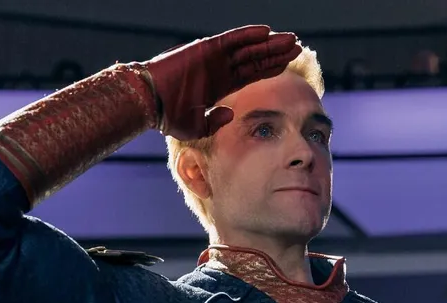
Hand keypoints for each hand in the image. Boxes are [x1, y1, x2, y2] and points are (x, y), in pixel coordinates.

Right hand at [141, 25, 301, 140]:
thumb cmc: (168, 117)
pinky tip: (266, 32)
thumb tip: (232, 114)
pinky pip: (232, 39)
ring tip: (290, 39)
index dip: (269, 68)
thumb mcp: (197, 127)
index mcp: (219, 86)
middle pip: (254, 59)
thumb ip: (216, 122)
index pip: (251, 74)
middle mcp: (219, 69)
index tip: (287, 65)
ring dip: (268, 43)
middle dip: (275, 53)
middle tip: (296, 47)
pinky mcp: (206, 48)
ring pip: (248, 47)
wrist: (150, 102)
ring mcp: (213, 57)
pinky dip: (248, 34)